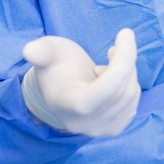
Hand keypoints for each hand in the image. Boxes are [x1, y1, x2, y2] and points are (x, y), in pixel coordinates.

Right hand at [22, 29, 140, 137]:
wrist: (62, 88)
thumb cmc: (55, 66)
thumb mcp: (47, 52)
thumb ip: (40, 52)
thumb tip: (29, 51)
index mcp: (68, 106)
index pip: (103, 91)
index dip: (120, 63)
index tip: (125, 33)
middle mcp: (86, 124)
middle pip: (120, 89)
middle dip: (125, 59)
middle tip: (118, 42)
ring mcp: (102, 130)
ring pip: (130, 93)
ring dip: (127, 70)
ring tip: (108, 62)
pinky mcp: (115, 129)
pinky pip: (134, 100)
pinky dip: (129, 82)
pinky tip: (113, 78)